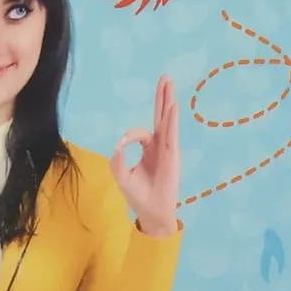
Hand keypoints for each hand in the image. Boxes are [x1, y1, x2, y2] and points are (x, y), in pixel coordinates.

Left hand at [110, 74, 180, 238]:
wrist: (152, 213)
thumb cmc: (138, 196)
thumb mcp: (121, 176)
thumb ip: (117, 159)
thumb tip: (118, 145)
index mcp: (148, 149)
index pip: (140, 132)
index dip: (130, 136)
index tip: (122, 146)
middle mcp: (159, 146)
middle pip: (160, 116)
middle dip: (161, 96)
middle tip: (165, 77)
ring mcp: (167, 149)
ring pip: (167, 120)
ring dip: (168, 100)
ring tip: (169, 82)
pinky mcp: (172, 156)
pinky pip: (171, 134)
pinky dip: (172, 120)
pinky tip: (173, 105)